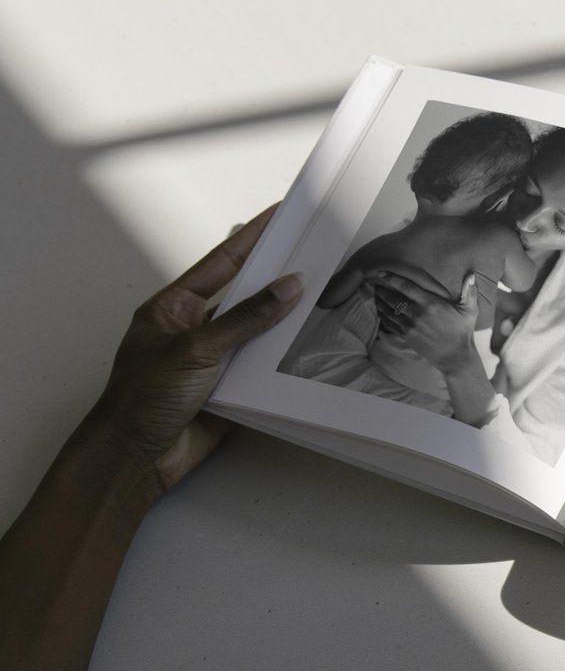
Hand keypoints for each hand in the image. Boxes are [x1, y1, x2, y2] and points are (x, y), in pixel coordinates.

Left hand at [91, 204, 303, 501]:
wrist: (137, 455)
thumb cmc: (143, 398)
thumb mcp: (197, 349)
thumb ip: (246, 319)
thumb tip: (287, 288)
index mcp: (174, 307)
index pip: (221, 262)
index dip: (252, 238)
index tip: (279, 216)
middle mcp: (194, 329)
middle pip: (243, 294)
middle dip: (276, 276)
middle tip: (311, 252)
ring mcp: (212, 359)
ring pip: (257, 332)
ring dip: (283, 320)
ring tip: (321, 297)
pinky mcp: (229, 388)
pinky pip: (262, 367)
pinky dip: (283, 359)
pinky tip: (306, 348)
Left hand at [369, 268, 481, 372]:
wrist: (455, 357)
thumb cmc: (463, 332)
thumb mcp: (470, 311)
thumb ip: (469, 292)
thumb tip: (472, 275)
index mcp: (431, 303)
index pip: (406, 287)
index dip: (391, 278)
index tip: (380, 273)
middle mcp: (417, 313)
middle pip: (393, 298)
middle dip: (381, 289)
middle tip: (373, 283)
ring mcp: (410, 325)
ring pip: (389, 310)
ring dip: (379, 302)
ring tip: (374, 295)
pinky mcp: (407, 336)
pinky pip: (390, 323)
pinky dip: (383, 315)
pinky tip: (380, 311)